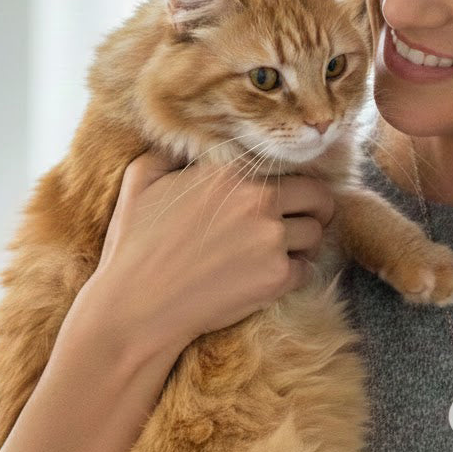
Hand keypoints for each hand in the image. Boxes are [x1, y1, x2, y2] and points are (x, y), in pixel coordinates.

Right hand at [61, 147, 335, 363]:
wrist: (136, 307)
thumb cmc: (134, 246)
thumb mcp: (140, 181)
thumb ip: (169, 153)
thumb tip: (185, 144)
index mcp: (231, 171)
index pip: (290, 168)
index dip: (293, 183)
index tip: (291, 195)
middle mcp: (258, 199)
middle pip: (318, 198)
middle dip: (317, 209)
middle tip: (307, 220)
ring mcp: (271, 238)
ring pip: (316, 235)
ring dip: (304, 243)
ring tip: (284, 251)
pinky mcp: (277, 277)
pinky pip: (306, 270)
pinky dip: (293, 274)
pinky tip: (270, 277)